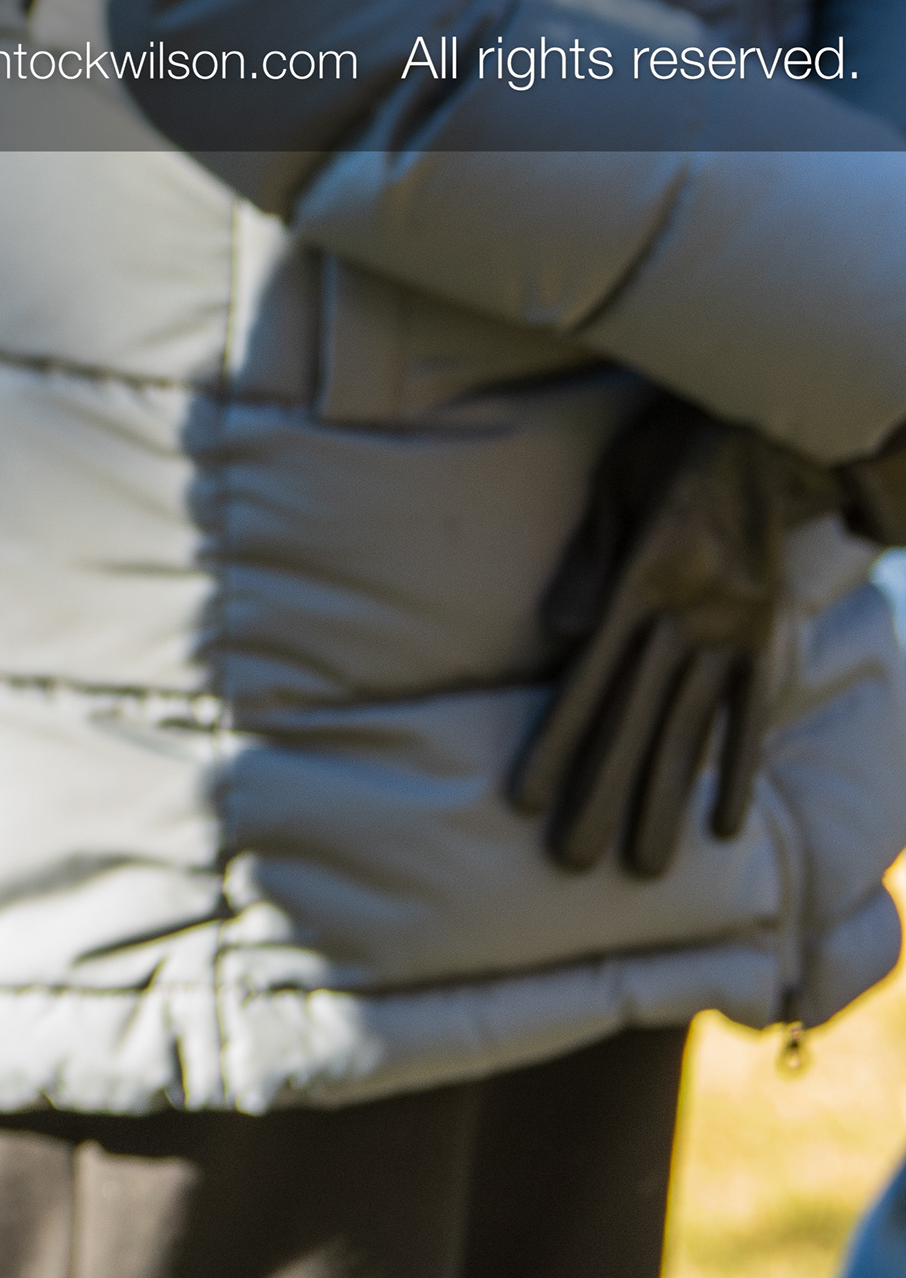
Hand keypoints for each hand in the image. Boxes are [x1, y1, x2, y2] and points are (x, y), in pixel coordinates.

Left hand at [511, 399, 836, 877]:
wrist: (773, 428)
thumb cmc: (670, 450)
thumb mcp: (618, 486)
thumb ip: (588, 561)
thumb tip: (558, 635)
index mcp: (643, 579)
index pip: (590, 677)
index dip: (558, 741)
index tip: (525, 800)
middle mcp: (690, 615)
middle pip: (637, 719)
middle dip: (605, 794)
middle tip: (575, 863)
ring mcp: (734, 630)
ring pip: (692, 729)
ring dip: (667, 800)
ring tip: (647, 868)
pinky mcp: (767, 633)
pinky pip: (751, 709)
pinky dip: (738, 767)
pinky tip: (724, 826)